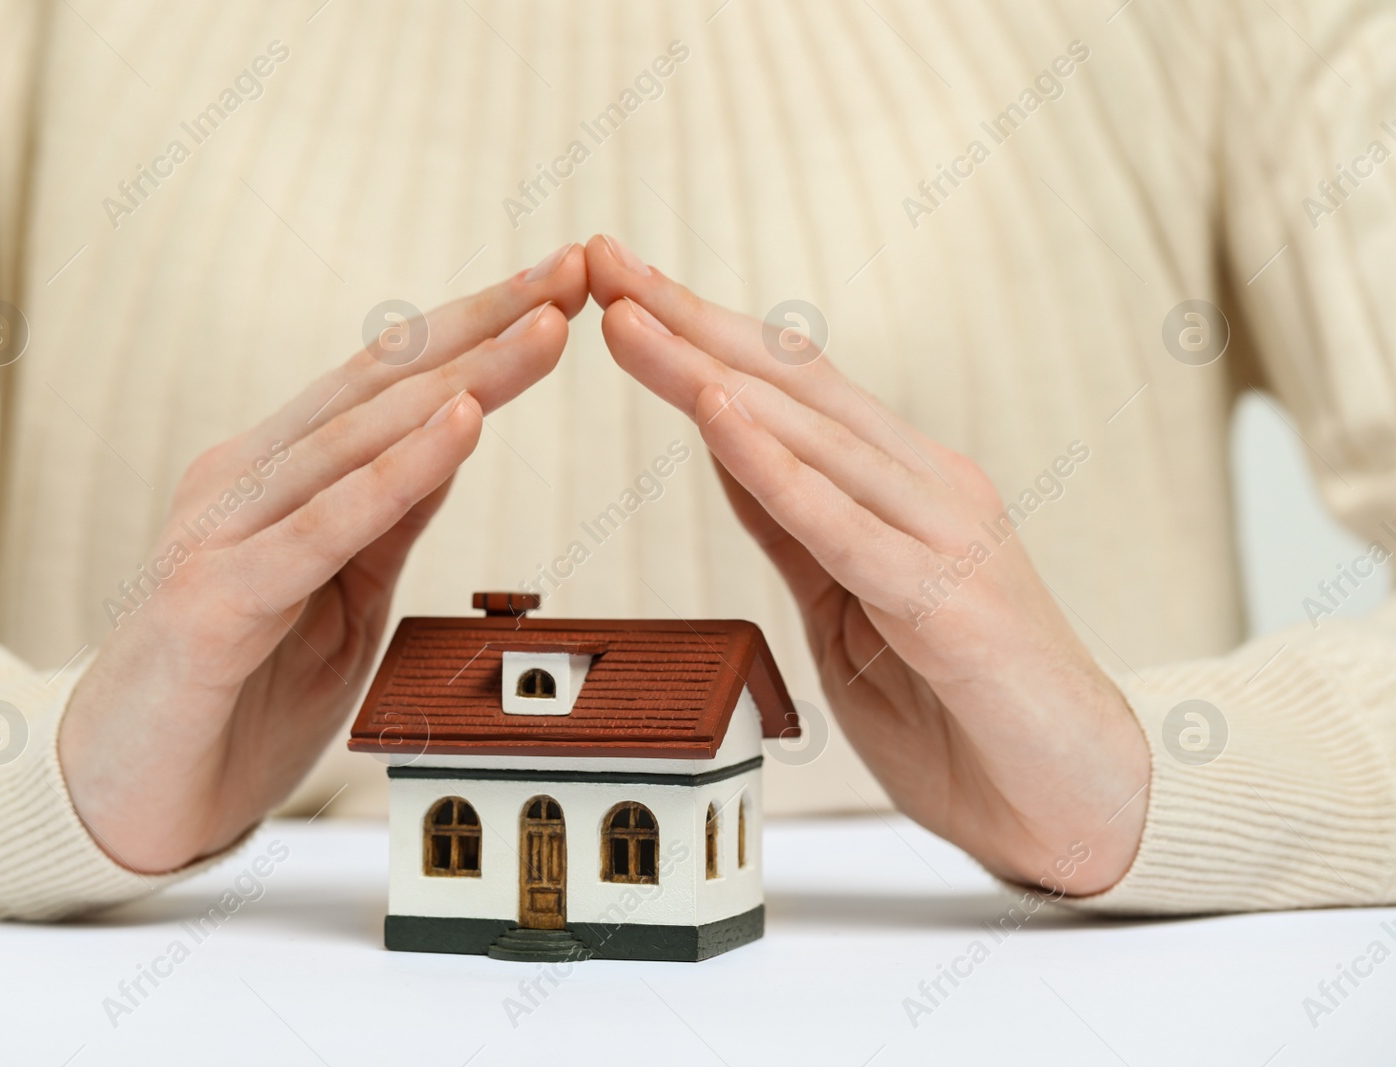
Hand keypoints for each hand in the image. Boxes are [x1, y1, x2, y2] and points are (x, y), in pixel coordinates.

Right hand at [60, 244, 589, 872]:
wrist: (123, 803)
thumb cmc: (234, 701)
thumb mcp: (341, 600)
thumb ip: (386, 519)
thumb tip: (454, 433)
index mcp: (274, 476)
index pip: (388, 383)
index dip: (477, 331)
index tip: (561, 289)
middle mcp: (242, 482)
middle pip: (380, 386)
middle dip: (485, 327)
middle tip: (574, 272)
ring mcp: (219, 533)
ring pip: (357, 438)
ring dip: (461, 380)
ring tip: (542, 331)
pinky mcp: (211, 599)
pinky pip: (320, 528)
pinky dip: (394, 475)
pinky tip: (458, 426)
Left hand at [587, 235, 1148, 895]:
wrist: (1080, 804)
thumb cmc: (964, 710)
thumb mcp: (846, 605)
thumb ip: (794, 525)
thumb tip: (726, 443)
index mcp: (904, 487)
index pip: (790, 389)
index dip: (702, 335)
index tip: (622, 289)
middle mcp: (928, 488)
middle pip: (791, 384)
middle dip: (688, 321)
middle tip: (603, 260)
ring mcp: (944, 536)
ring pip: (808, 435)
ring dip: (709, 372)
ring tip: (629, 318)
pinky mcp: (948, 602)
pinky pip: (841, 525)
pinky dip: (772, 467)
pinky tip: (713, 413)